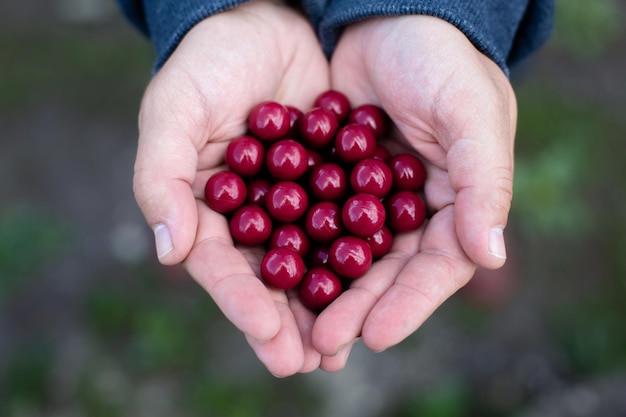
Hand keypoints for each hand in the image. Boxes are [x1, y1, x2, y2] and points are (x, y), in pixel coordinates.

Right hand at [133, 0, 331, 375]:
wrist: (265, 18)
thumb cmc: (208, 63)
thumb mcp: (174, 111)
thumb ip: (161, 179)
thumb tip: (168, 251)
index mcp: (209, 208)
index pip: (222, 267)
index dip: (243, 302)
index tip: (270, 335)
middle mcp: (254, 214)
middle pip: (270, 277)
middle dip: (290, 321)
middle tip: (311, 363)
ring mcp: (296, 200)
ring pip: (313, 259)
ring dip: (330, 301)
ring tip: (349, 341)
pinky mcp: (335, 179)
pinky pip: (350, 220)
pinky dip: (363, 251)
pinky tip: (381, 281)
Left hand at [312, 16, 516, 367]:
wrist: (388, 12)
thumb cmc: (441, 57)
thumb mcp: (471, 110)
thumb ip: (485, 181)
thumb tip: (492, 256)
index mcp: (455, 202)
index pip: (437, 267)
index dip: (408, 305)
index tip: (375, 336)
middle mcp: (412, 209)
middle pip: (385, 273)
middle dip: (356, 309)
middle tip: (322, 343)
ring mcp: (368, 197)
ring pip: (346, 256)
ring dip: (322, 291)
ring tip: (292, 326)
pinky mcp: (329, 178)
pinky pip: (312, 219)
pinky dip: (295, 245)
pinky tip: (271, 271)